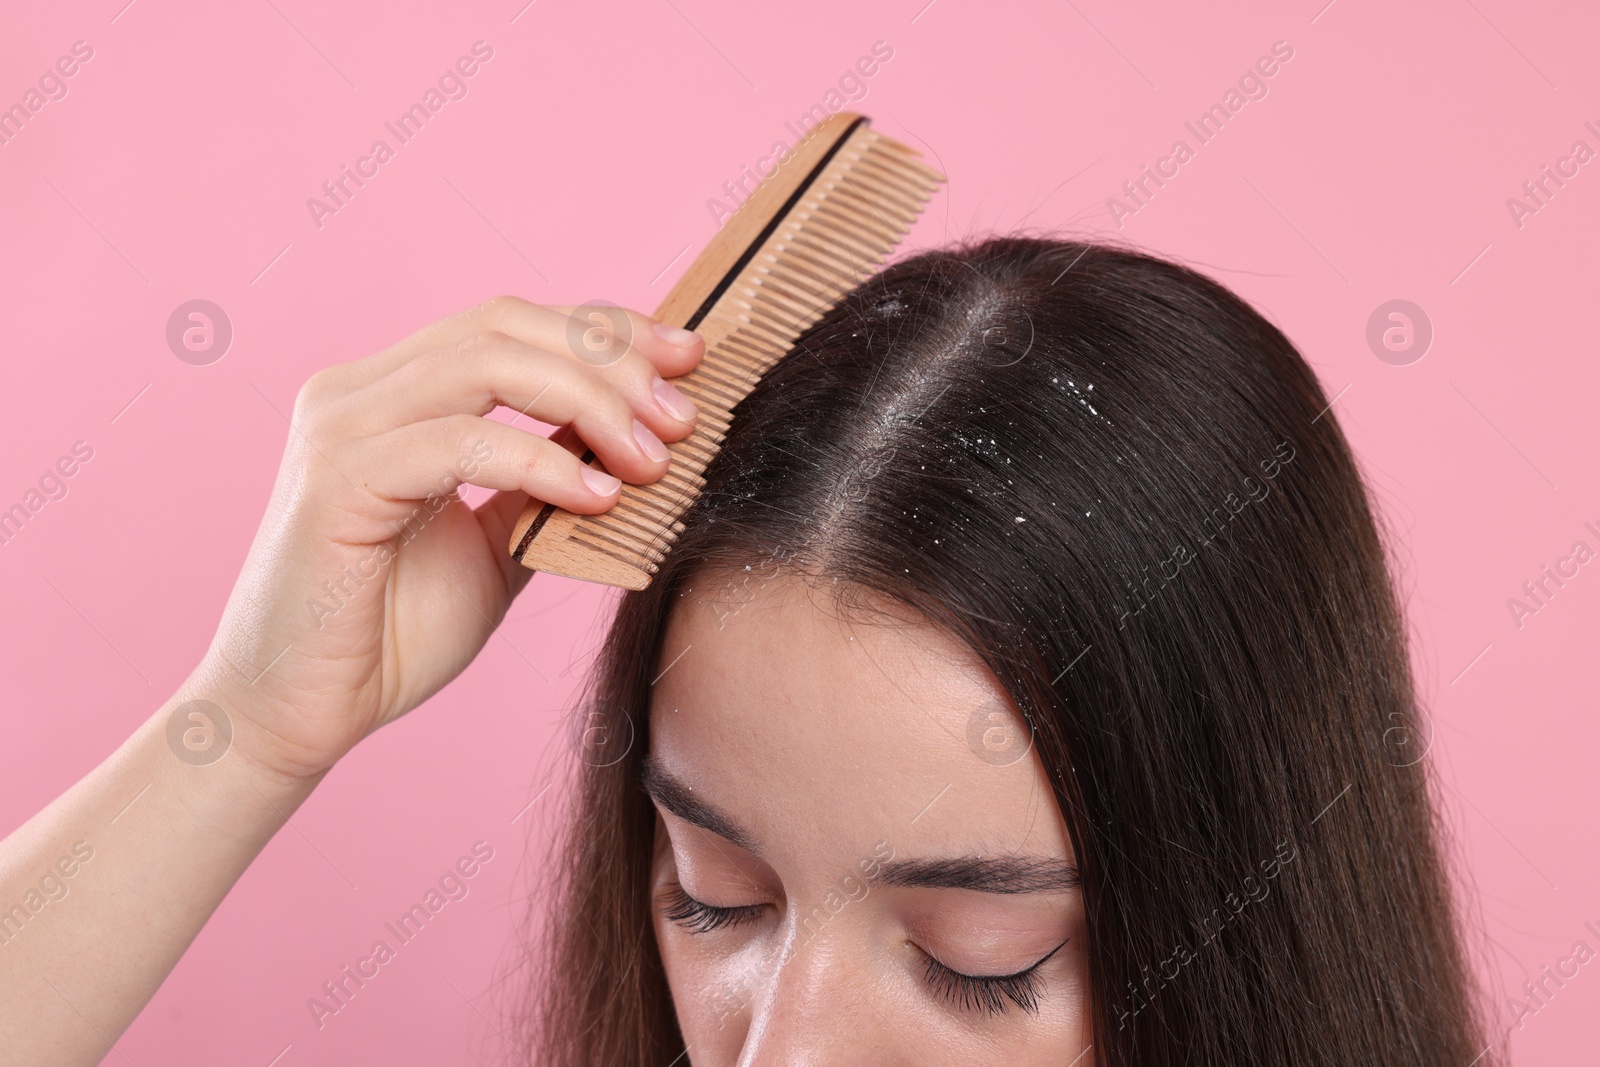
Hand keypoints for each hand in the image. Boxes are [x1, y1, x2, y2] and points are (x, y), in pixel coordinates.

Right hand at [193, 296, 703, 780]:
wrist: (299, 714)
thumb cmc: (392, 632)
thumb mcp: (498, 542)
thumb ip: (547, 483)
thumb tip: (636, 442)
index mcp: (394, 393)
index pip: (512, 323)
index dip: (606, 328)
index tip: (688, 357)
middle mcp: (359, 390)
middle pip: (506, 323)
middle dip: (611, 360)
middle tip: (682, 417)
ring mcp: (341, 427)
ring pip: (486, 362)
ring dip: (589, 402)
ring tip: (651, 458)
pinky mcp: (337, 480)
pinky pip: (458, 443)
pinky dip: (540, 463)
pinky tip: (598, 498)